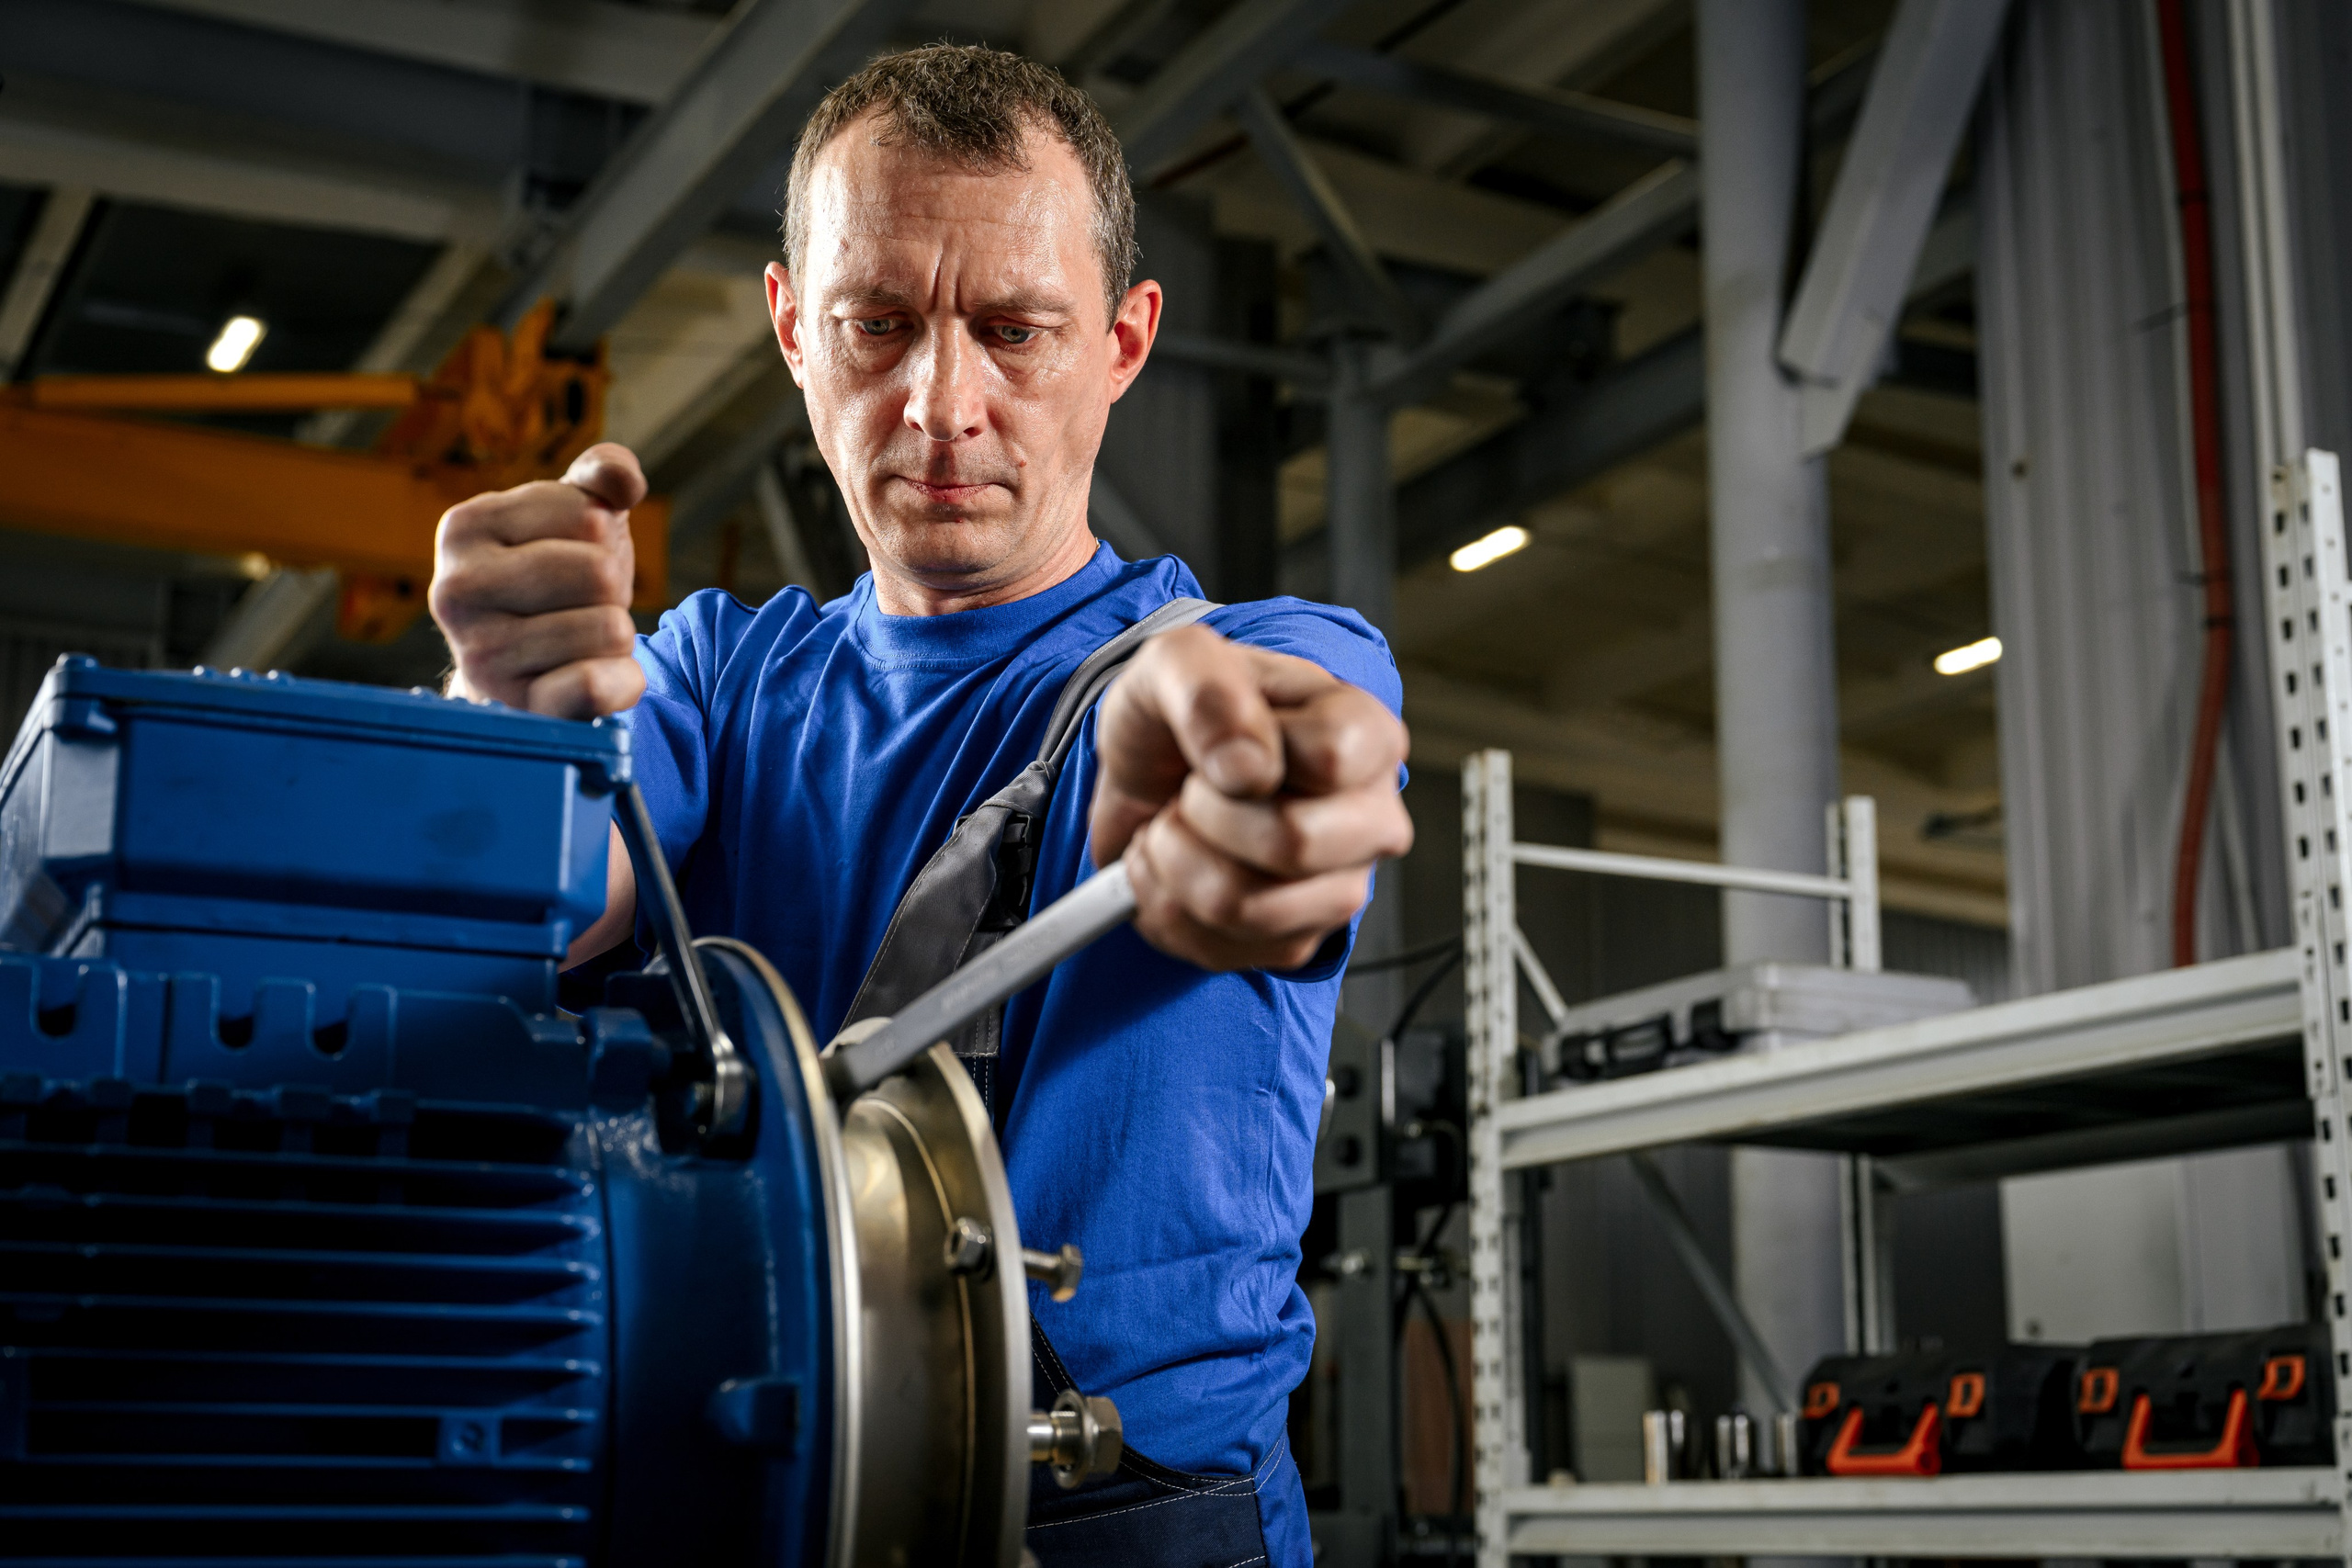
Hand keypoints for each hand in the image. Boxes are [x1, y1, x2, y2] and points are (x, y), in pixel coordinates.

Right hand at [429, 442, 646, 716]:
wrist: (521, 665)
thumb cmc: (552, 575)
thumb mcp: (575, 512)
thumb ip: (604, 473)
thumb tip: (622, 481)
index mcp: (465, 527)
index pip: (586, 513)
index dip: (601, 534)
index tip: (570, 553)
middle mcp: (456, 590)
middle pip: (598, 572)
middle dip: (612, 587)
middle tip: (581, 603)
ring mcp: (480, 654)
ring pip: (610, 629)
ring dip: (615, 635)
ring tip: (578, 638)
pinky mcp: (516, 707)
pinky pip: (595, 687)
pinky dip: (622, 681)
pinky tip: (598, 677)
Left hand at [1090, 624, 1412, 971]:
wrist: (1142, 779)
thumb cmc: (1178, 717)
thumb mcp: (1174, 664)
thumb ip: (1208, 687)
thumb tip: (1251, 767)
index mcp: (1366, 734)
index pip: (1331, 759)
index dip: (1247, 760)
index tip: (1219, 749)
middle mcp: (1370, 816)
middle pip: (1294, 843)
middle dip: (1202, 817)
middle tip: (1189, 791)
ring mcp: (1339, 887)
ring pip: (1245, 906)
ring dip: (1174, 864)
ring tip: (1174, 828)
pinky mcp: (1296, 940)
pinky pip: (1219, 948)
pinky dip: (1166, 907)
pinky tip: (1175, 868)